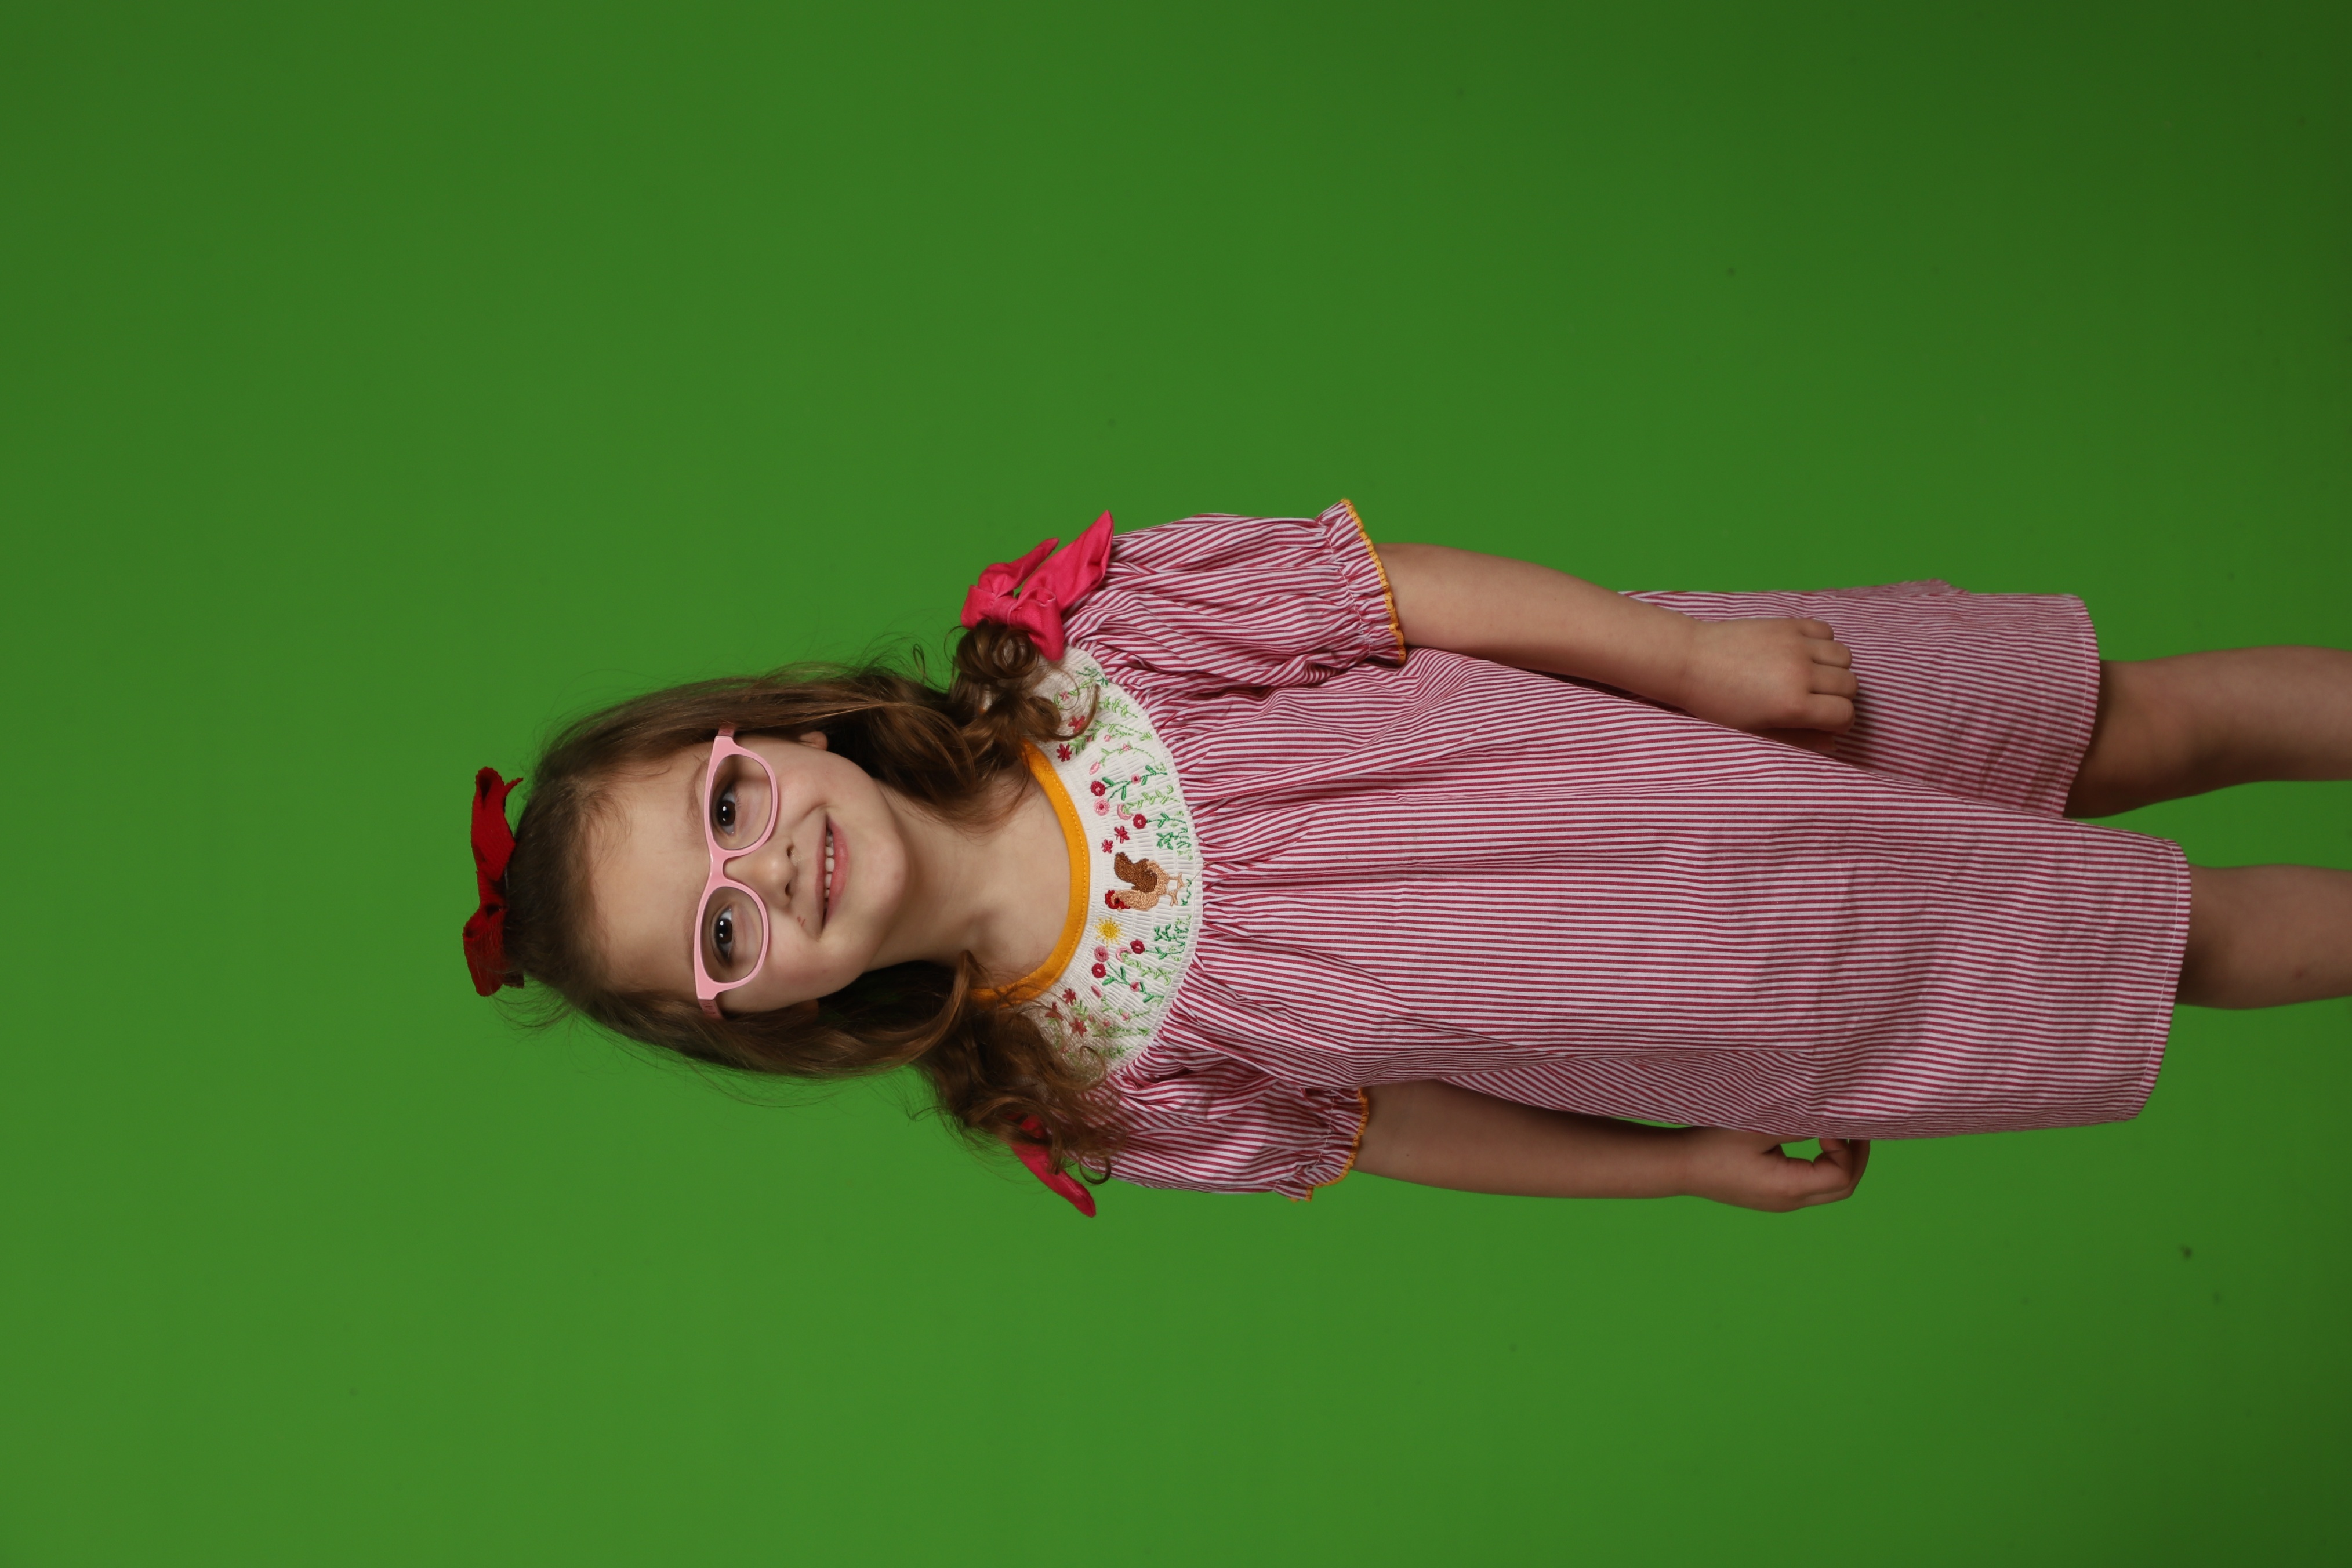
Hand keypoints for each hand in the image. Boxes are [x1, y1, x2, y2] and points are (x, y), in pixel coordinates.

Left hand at [1670, 618, 1856, 752]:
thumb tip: (1833, 743)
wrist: (1690, 661)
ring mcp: (1796, 645)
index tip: (1823, 720)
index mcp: (1792, 705)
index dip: (1839, 721)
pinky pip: (1826, 631)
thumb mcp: (1756, 730)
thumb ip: (1799, 738)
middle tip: (1815, 699)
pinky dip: (1823, 642)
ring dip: (1835, 668)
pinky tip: (1804, 653)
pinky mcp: (1788, 624)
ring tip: (1812, 675)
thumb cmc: (1718, 703)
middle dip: (1839, 696)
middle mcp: (1801, 673)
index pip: (1845, 714)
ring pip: (1844, 656)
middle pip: (1850, 685)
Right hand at [1675, 1127, 1871, 1211]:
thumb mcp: (1758, 1128)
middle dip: (1856, 1157)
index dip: (1845, 1146)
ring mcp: (1781, 1202)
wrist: (1679, 1167)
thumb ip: (1797, 1123)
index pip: (1841, 1174)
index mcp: (1789, 1188)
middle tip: (1857, 1129)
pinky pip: (1811, 1186)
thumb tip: (1830, 1115)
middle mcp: (1790, 1202)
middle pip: (1843, 1187)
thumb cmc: (1713, 1146)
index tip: (1828, 1121)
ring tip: (1838, 1133)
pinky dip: (1823, 1166)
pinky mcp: (1772, 1196)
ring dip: (1840, 1162)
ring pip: (1830, 1189)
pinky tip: (1816, 1143)